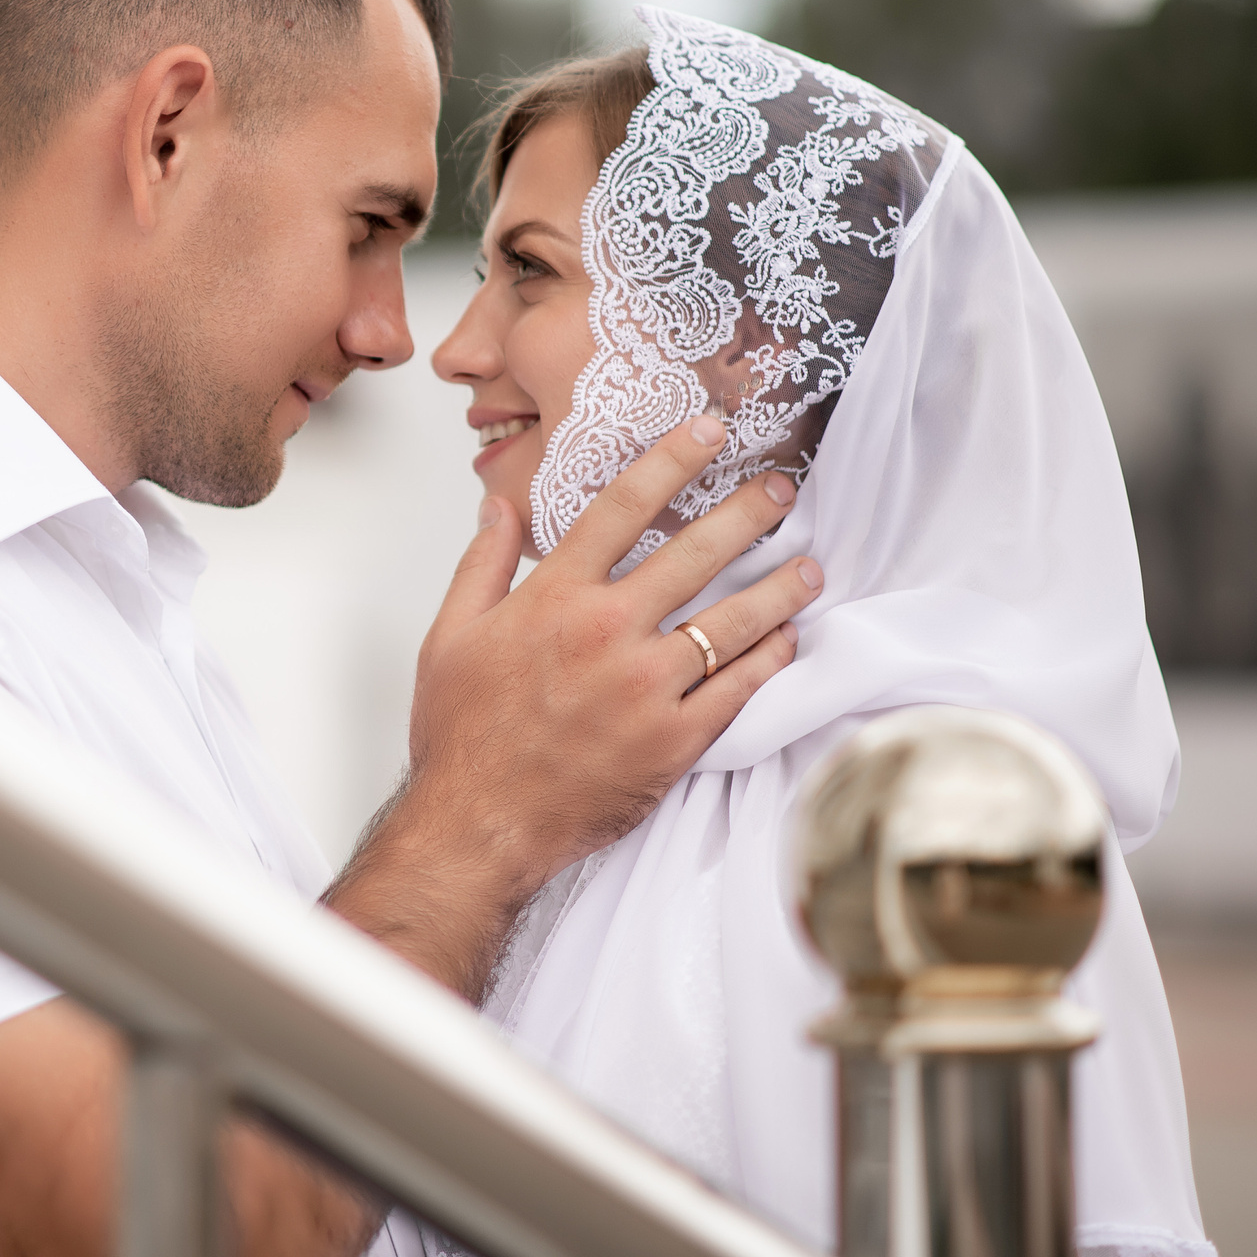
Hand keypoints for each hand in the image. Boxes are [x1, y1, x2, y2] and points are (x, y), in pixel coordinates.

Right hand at [331, 416, 820, 997]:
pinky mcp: (674, 740)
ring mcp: (645, 687)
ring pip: (731, 621)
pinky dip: (770, 659)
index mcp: (553, 599)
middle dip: (746, 514)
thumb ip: (481, 564)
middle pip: (694, 553)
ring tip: (808, 566)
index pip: (621, 507)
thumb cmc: (462, 737)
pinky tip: (788, 640)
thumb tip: (498, 506)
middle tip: (781, 490)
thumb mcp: (448, 637)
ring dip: (778, 587)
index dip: (670, 460)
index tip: (707, 431)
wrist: (478, 825)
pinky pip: (738, 689)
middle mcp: (606, 632)